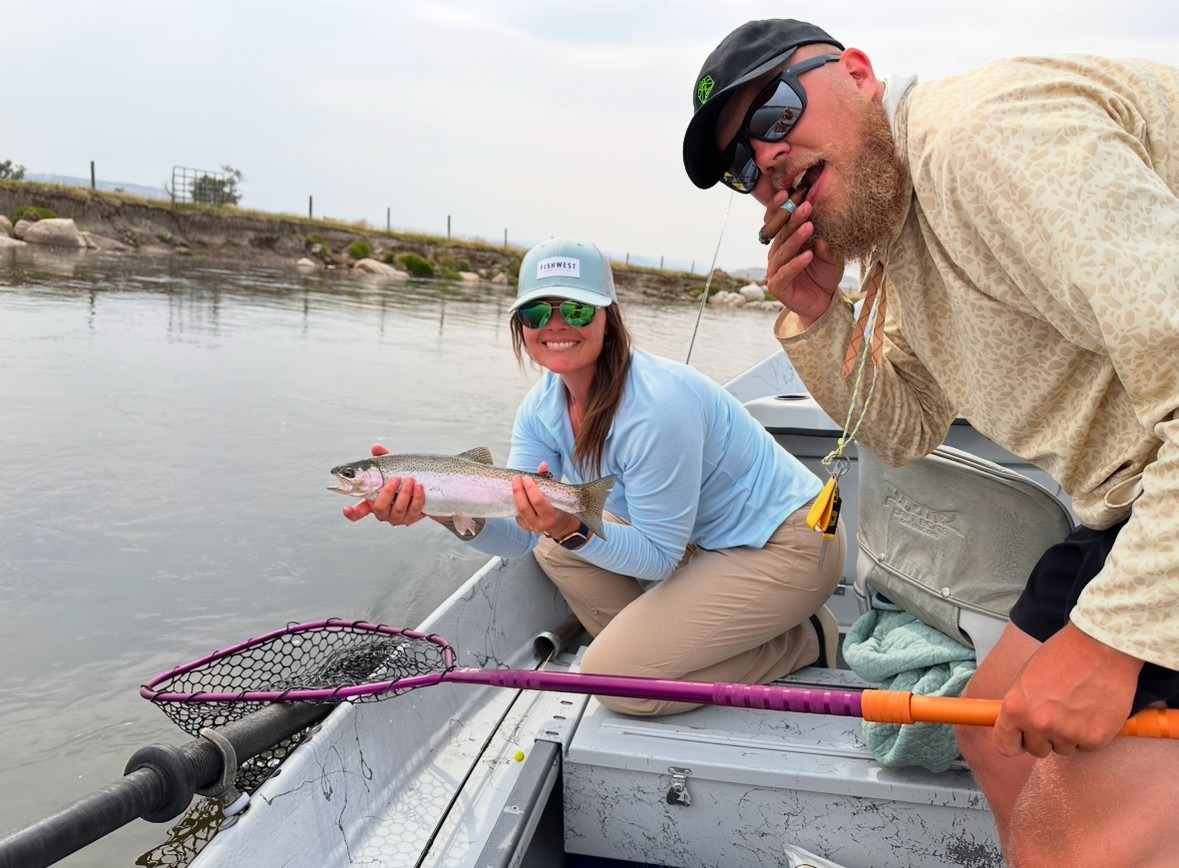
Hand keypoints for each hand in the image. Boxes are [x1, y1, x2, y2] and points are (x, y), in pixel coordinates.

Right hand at [341, 444, 428, 526]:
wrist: (424, 489)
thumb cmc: (401, 478)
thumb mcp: (391, 468)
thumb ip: (381, 459)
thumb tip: (376, 448)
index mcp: (373, 502)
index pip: (359, 512)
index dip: (351, 513)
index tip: (346, 509)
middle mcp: (383, 512)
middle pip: (380, 508)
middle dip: (388, 493)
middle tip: (395, 479)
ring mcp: (397, 517)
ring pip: (398, 510)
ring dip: (405, 493)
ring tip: (410, 480)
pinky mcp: (412, 518)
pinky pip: (414, 510)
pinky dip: (417, 497)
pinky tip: (419, 487)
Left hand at [512, 461, 576, 537]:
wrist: (560, 525)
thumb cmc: (559, 507)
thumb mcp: (557, 493)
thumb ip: (549, 479)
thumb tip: (543, 465)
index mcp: (550, 516)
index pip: (537, 501)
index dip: (530, 489)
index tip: (526, 477)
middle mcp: (539, 524)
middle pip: (524, 507)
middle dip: (518, 491)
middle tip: (516, 478)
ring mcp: (530, 527)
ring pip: (518, 510)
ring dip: (515, 496)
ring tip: (515, 483)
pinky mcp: (523, 527)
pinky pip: (516, 513)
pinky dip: (516, 502)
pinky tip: (516, 494)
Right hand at [760, 189, 843, 326]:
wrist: (822, 302)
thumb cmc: (823, 273)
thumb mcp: (830, 255)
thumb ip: (825, 244)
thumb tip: (821, 236)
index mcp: (785, 242)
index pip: (779, 221)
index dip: (782, 207)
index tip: (790, 192)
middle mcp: (777, 254)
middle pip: (781, 233)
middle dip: (792, 218)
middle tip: (805, 205)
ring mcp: (775, 270)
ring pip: (783, 251)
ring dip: (795, 238)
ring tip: (808, 227)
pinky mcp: (777, 286)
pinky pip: (786, 273)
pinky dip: (796, 264)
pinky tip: (808, 255)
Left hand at [993, 622, 1143, 757]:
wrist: (1101, 647)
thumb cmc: (1063, 655)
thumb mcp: (1026, 677)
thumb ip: (1021, 705)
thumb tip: (1017, 725)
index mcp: (1016, 708)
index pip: (1004, 746)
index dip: (1013, 743)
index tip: (1020, 740)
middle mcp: (1039, 724)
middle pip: (1037, 749)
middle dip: (1044, 736)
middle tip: (1056, 713)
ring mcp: (1068, 733)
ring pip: (1063, 748)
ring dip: (1068, 735)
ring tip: (1076, 706)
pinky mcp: (1095, 738)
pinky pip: (1086, 746)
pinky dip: (1089, 733)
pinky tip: (1092, 710)